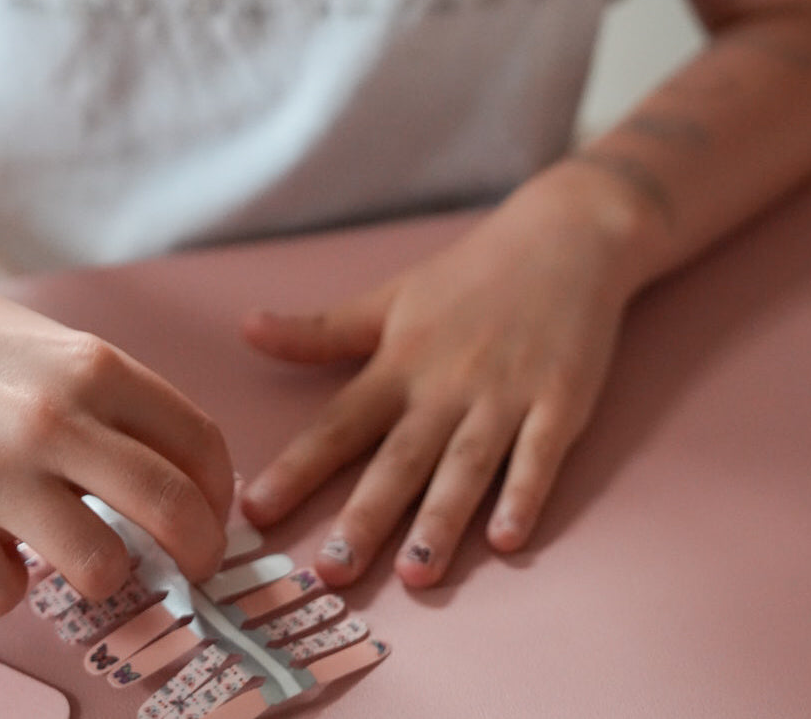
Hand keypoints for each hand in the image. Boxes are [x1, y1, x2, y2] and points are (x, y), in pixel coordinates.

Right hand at [0, 246, 235, 615]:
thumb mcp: (65, 352)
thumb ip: (121, 409)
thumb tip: (183, 484)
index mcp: (96, 368)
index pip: (200, 443)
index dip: (220, 494)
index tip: (215, 515)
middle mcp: (52, 419)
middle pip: (170, 507)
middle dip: (199, 551)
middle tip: (195, 566)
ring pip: (100, 567)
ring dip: (105, 575)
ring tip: (84, 555)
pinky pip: (3, 595)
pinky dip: (7, 586)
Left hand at [240, 163, 631, 587]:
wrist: (564, 236)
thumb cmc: (472, 273)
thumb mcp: (390, 297)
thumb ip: (321, 331)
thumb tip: (246, 329)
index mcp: (401, 362)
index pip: (340, 423)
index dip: (298, 468)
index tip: (255, 513)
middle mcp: (447, 384)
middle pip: (402, 457)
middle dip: (367, 515)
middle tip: (333, 571)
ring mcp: (506, 394)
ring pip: (468, 465)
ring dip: (442, 519)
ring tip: (417, 574)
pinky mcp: (560, 400)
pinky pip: (540, 455)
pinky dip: (525, 494)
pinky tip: (508, 539)